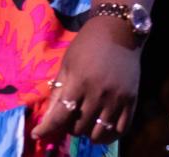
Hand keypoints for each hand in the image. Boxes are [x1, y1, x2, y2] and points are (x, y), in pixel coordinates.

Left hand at [32, 18, 140, 145]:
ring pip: (100, 132)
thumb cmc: (86, 46)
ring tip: (84, 127)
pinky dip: (110, 136)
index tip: (37, 134)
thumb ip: (58, 91)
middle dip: (70, 128)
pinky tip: (102, 132)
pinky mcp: (132, 101)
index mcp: (78, 81)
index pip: (60, 114)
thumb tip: (49, 115)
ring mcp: (117, 99)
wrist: (118, 33)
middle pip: (80, 126)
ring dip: (89, 134)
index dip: (47, 128)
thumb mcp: (67, 64)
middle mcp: (99, 93)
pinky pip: (121, 129)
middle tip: (68, 122)